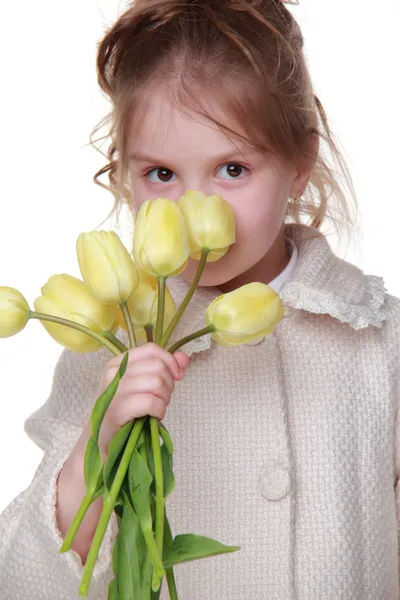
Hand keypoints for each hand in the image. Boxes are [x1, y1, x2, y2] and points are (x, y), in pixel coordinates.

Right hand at [83, 343, 189, 457]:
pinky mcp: (117, 410)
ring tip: (157, 408)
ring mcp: (114, 391)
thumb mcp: (143, 386)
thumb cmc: (125, 412)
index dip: (170, 362)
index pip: (151, 350)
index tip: (178, 376)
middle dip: (168, 384)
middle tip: (162, 398)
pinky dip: (159, 410)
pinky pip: (150, 402)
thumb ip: (164, 369)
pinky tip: (154, 416)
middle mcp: (113, 373)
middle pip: (157, 366)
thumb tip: (184, 358)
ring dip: (164, 398)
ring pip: (156, 382)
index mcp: (118, 363)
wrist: (104, 441)